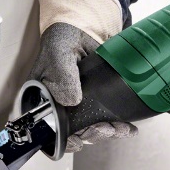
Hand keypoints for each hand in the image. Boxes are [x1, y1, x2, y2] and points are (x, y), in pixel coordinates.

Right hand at [32, 0, 136, 152]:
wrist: (85, 29)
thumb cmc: (63, 40)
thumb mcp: (58, 54)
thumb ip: (62, 75)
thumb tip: (72, 100)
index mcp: (41, 100)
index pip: (45, 129)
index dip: (60, 140)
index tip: (77, 141)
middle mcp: (58, 107)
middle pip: (71, 134)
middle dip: (90, 136)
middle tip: (104, 129)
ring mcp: (78, 107)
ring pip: (90, 130)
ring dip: (106, 133)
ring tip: (120, 128)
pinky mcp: (97, 103)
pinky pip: (105, 121)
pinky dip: (117, 127)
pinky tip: (127, 127)